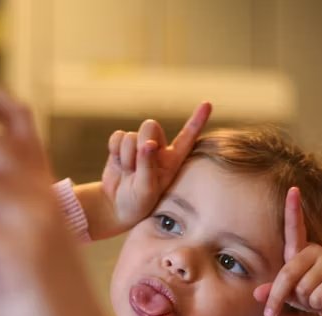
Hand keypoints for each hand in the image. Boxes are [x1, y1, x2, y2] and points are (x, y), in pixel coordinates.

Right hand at [101, 102, 211, 232]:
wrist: (116, 206)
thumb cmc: (138, 202)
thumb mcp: (146, 189)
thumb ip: (148, 166)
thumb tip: (148, 144)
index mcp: (172, 159)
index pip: (187, 136)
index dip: (197, 119)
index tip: (207, 103)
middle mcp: (158, 149)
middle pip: (150, 126)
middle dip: (141, 142)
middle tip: (137, 164)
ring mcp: (139, 146)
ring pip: (131, 135)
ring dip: (126, 154)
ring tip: (128, 172)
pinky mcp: (122, 146)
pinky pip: (117, 136)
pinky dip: (114, 150)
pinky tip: (118, 164)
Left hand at [253, 187, 321, 315]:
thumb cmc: (310, 294)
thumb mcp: (288, 292)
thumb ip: (273, 291)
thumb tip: (257, 293)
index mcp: (300, 251)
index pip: (296, 228)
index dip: (294, 209)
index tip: (293, 189)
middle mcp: (315, 251)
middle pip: (287, 274)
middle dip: (278, 298)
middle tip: (271, 314)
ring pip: (303, 290)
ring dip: (305, 302)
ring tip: (315, 297)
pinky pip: (317, 299)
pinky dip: (318, 307)